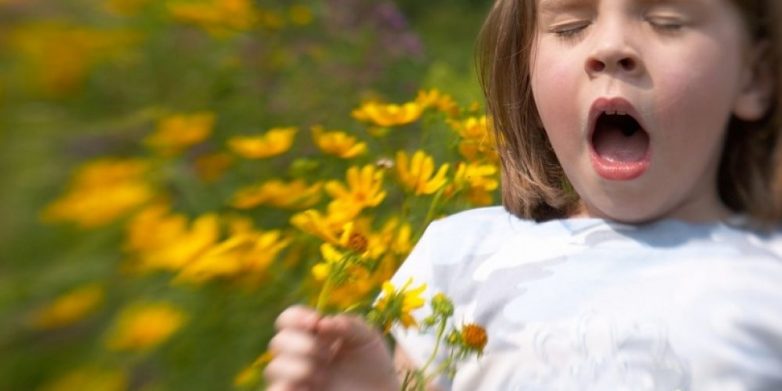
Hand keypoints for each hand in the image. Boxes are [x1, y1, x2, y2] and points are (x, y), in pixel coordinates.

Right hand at [265, 305, 399, 390]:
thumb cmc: (373, 366)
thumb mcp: (368, 339)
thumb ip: (349, 325)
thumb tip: (322, 323)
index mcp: (313, 335)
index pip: (288, 319)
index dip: (295, 317)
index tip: (316, 322)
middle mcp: (299, 356)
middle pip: (277, 342)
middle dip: (303, 344)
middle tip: (328, 355)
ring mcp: (296, 380)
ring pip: (273, 368)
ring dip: (298, 368)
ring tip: (324, 376)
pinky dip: (286, 388)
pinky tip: (310, 388)